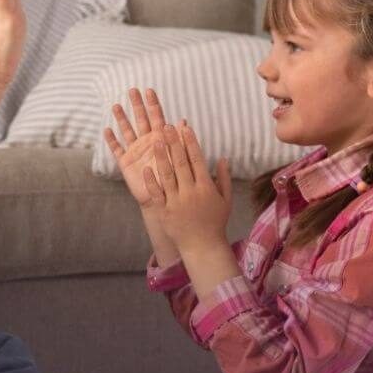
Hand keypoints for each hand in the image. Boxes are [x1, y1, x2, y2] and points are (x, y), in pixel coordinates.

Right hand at [103, 87, 170, 207]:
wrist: (166, 199)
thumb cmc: (177, 180)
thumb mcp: (179, 158)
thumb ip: (179, 140)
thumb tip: (183, 121)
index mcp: (162, 139)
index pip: (157, 117)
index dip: (153, 104)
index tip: (149, 90)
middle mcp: (148, 142)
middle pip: (141, 119)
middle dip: (137, 105)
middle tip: (132, 90)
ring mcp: (136, 152)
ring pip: (127, 131)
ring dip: (122, 118)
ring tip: (116, 105)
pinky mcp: (126, 163)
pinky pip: (117, 150)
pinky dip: (112, 141)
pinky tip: (106, 130)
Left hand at [144, 121, 234, 252]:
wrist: (202, 246)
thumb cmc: (215, 222)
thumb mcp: (225, 199)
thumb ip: (224, 178)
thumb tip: (223, 158)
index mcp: (206, 187)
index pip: (197, 159)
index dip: (190, 142)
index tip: (184, 127)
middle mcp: (190, 192)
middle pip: (180, 163)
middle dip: (173, 143)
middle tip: (166, 126)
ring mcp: (176, 201)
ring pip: (167, 175)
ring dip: (161, 156)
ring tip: (155, 140)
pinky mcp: (164, 211)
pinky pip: (157, 193)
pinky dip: (152, 181)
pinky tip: (146, 168)